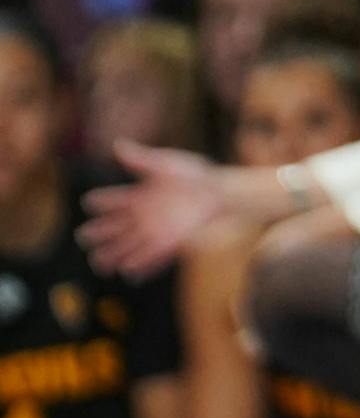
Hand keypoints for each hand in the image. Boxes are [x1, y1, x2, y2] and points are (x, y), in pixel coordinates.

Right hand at [79, 142, 230, 276]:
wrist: (217, 191)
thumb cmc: (191, 174)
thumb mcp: (165, 164)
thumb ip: (140, 158)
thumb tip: (116, 144)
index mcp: (137, 196)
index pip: (111, 200)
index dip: (100, 201)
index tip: (89, 201)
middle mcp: (140, 216)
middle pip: (112, 228)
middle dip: (97, 234)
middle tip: (84, 237)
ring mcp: (152, 231)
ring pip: (125, 247)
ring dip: (113, 255)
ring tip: (100, 264)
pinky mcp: (167, 243)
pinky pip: (150, 258)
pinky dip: (140, 266)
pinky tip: (130, 273)